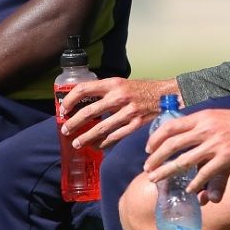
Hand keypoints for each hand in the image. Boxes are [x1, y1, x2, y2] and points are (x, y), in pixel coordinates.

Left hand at [62, 78, 179, 149]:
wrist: (166, 95)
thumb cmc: (142, 89)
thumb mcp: (122, 83)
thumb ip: (105, 91)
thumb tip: (84, 101)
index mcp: (113, 84)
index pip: (84, 89)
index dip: (70, 100)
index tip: (64, 108)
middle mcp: (119, 97)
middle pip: (89, 111)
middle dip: (74, 122)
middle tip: (66, 129)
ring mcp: (128, 112)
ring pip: (101, 128)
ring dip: (86, 137)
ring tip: (77, 143)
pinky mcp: (136, 124)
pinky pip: (116, 136)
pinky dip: (104, 143)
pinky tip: (96, 146)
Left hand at [142, 104, 229, 196]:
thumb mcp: (219, 119)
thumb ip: (204, 131)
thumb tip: (190, 144)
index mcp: (203, 116)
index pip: (171, 126)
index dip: (156, 138)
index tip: (148, 149)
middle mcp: (206, 128)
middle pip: (172, 144)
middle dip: (156, 158)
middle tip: (148, 169)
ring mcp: (216, 142)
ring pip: (184, 160)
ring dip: (167, 172)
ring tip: (157, 179)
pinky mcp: (228, 156)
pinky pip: (206, 173)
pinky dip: (195, 183)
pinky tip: (190, 190)